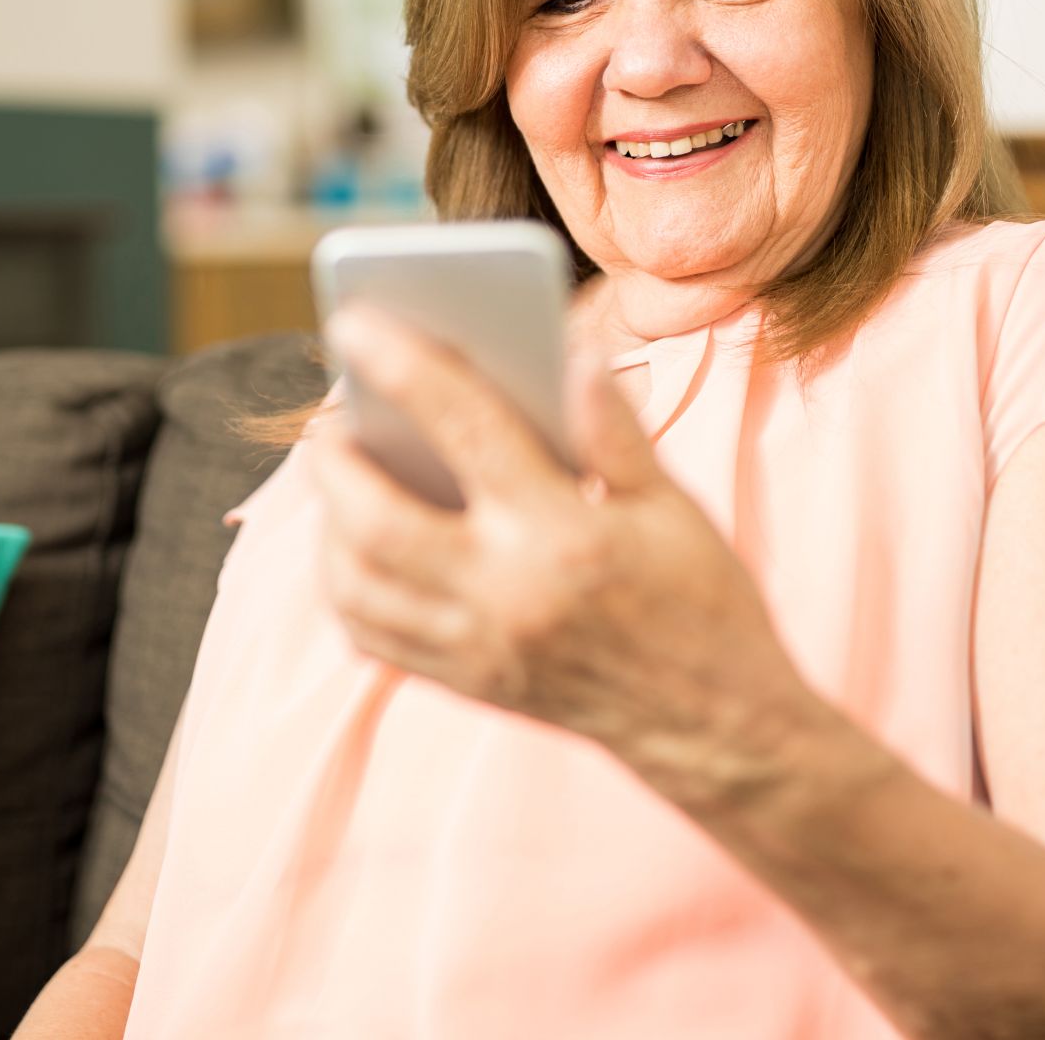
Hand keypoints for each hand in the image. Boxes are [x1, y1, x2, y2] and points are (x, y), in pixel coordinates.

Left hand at [307, 303, 824, 789]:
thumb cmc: (701, 601)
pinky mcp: (465, 682)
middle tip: (333, 420)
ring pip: (358, 586)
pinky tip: (355, 545)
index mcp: (564, 534)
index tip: (357, 320)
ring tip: (340, 476)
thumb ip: (614, 430)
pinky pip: (369, 637)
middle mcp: (507, 595)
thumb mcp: (674, 505)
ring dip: (329, 524)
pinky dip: (344, 585)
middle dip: (337, 461)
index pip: (465, 429)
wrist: (715, 726)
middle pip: (377, 522)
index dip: (403, 365)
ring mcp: (477, 647)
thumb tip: (571, 354)